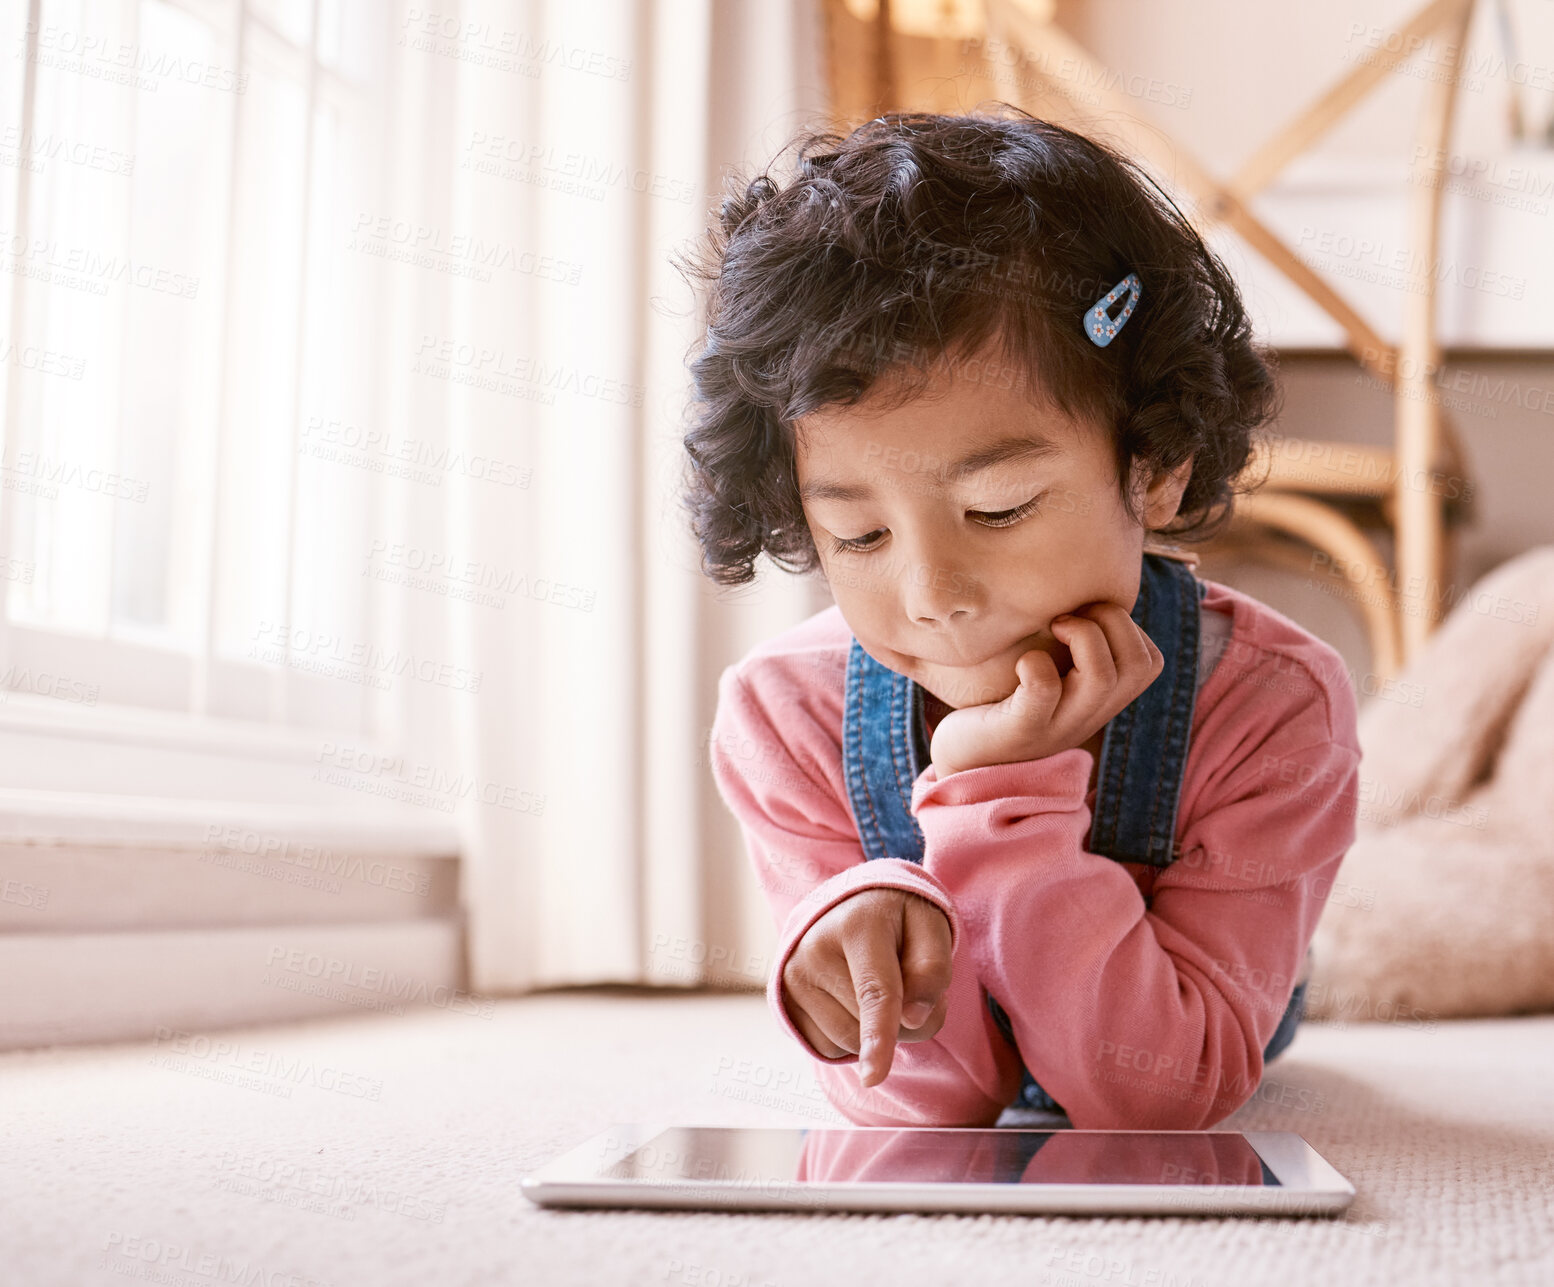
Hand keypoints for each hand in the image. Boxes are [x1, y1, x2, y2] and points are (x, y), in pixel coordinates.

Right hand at [779, 887, 952, 1087]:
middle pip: (869, 1023)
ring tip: (878, 986)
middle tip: (906, 979)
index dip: (879, 1035)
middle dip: (903, 1020)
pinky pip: (829, 1047)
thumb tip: (913, 1018)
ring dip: (877, 1032)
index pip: (874, 991)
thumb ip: (933, 970)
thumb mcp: (932, 928)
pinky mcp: (785, 1002)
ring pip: (849, 1041)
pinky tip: (852, 999)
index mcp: (857, 925)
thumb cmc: (899, 920)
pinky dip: (853, 1036)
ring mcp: (792, 977)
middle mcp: (814, 950)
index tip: (873, 1077)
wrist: (850, 905)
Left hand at [929, 600, 1162, 776]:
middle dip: (1112, 620)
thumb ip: (1072, 647)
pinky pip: (1044, 690)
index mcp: (1101, 702)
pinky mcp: (1021, 729)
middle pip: (1140, 664)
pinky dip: (1036, 665)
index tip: (1084, 615)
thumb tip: (1079, 587)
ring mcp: (1058, 726)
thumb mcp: (1051, 676)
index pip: (1151, 661)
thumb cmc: (1004, 704)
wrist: (964, 762)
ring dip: (1083, 636)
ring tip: (1053, 627)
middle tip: (1067, 616)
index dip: (1128, 626)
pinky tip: (1021, 661)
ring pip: (1103, 677)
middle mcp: (1088, 716)